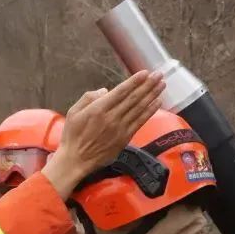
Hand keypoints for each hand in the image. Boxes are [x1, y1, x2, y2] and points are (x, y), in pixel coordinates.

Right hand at [43, 70, 165, 198]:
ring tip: (161, 84)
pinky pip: (140, 122)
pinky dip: (150, 111)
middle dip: (148, 85)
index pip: (121, 91)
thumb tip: (105, 90)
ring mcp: (120, 128)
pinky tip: (157, 102)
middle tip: (159, 74)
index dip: (134, 81)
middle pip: (134, 98)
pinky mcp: (125, 138)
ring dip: (152, 95)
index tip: (145, 73)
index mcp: (98, 109)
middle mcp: (111, 117)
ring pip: (139, 108)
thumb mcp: (73, 112)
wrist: (76, 160)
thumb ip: (88, 98)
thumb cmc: (73, 135)